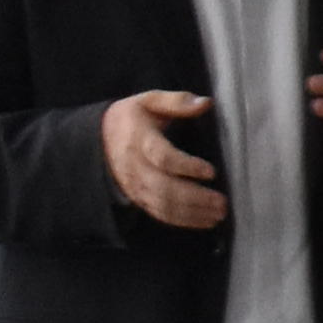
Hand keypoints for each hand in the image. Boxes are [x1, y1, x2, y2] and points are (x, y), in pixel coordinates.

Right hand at [102, 89, 226, 230]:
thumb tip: (206, 103)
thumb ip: (177, 102)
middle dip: (194, 197)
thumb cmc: (133, 117)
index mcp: (140, 139)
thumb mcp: (150, 101)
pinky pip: (159, 213)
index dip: (186, 166)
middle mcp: (135, 166)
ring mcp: (136, 185)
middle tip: (222, 202)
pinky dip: (182, 221)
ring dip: (192, 213)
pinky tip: (204, 221)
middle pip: (164, 187)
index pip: (162, 157)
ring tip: (218, 214)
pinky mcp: (138, 197)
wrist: (100, 138)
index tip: (211, 171)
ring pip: (163, 204)